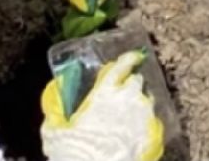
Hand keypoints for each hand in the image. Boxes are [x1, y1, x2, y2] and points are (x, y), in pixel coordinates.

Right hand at [41, 50, 163, 160]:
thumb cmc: (73, 155)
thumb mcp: (53, 130)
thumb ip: (54, 104)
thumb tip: (56, 87)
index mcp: (107, 91)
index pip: (122, 65)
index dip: (127, 59)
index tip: (131, 58)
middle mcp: (130, 99)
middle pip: (136, 82)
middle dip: (129, 86)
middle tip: (119, 98)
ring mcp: (145, 118)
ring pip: (147, 103)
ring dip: (138, 107)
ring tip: (126, 120)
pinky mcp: (155, 138)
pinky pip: (153, 125)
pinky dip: (146, 128)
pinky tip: (135, 137)